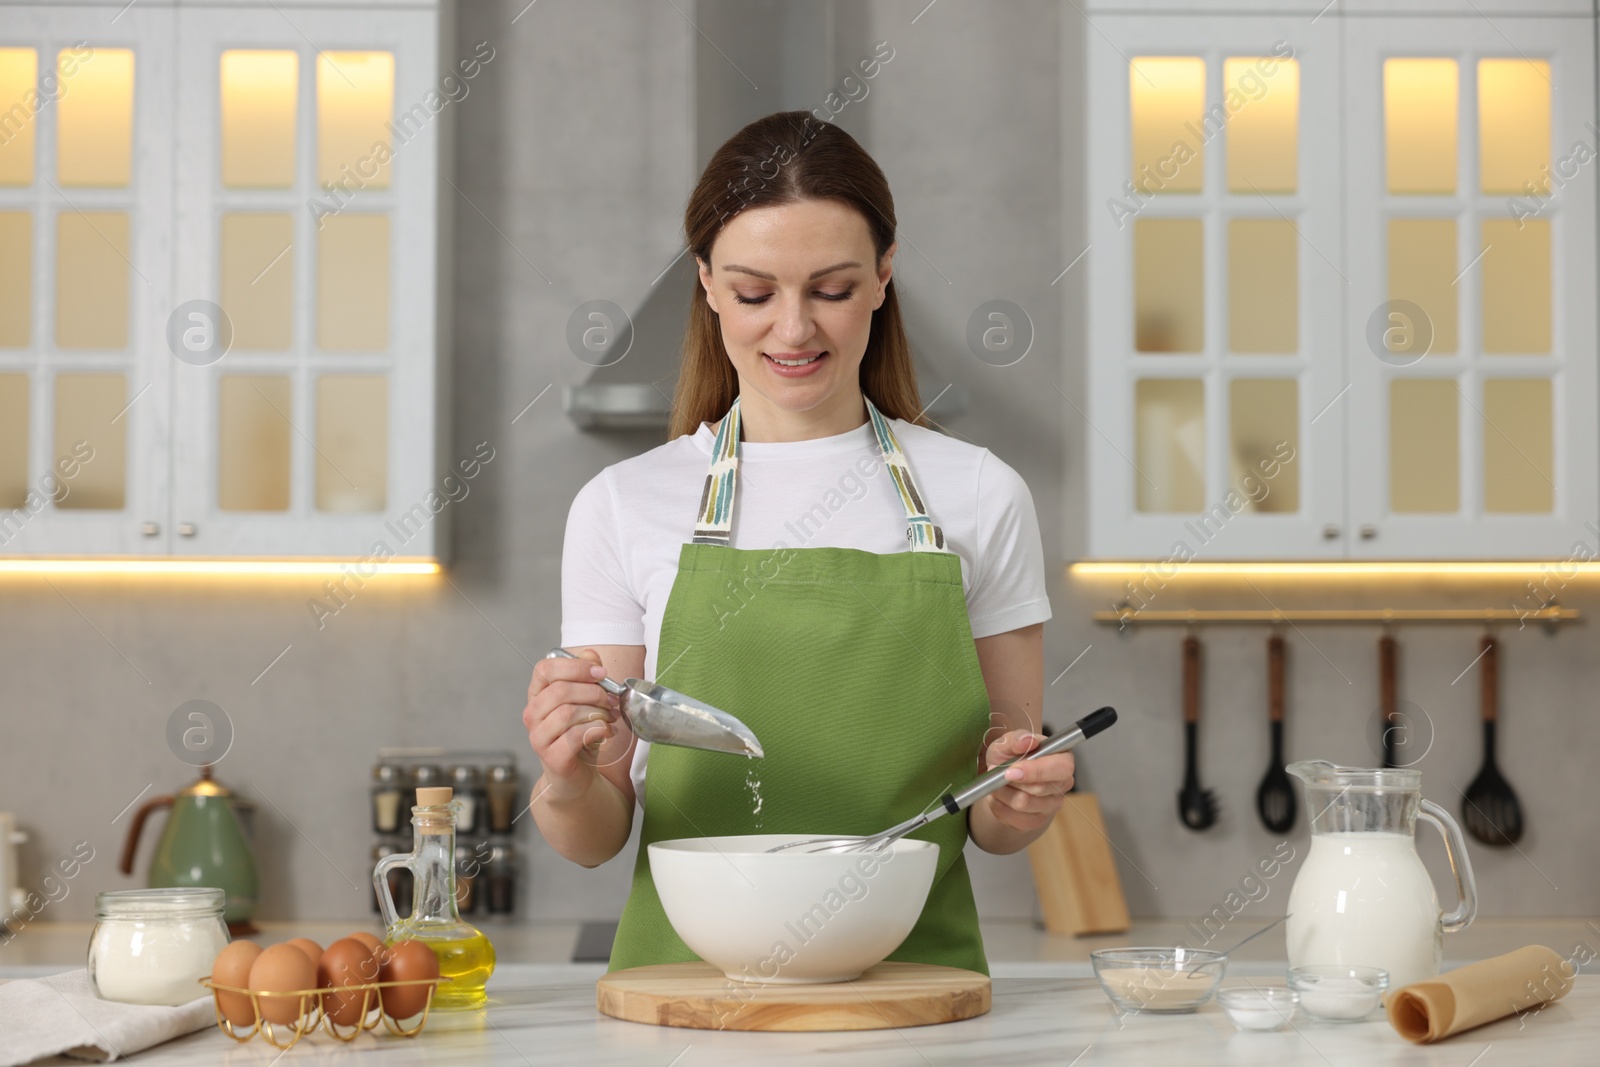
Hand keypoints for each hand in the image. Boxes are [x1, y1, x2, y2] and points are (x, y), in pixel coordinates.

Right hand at [522, 648, 625, 799]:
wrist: (577, 777)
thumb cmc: (580, 735)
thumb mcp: (586, 701)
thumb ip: (587, 675)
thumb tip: (591, 655)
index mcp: (538, 695)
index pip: (546, 669)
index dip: (576, 667)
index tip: (601, 673)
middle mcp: (532, 715)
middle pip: (559, 691)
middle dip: (593, 692)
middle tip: (611, 700)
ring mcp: (538, 737)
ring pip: (567, 713)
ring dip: (596, 712)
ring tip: (610, 717)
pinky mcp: (551, 758)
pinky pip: (574, 736)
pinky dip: (597, 730)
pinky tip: (607, 732)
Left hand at [980, 730, 1074, 832]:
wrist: (1000, 780)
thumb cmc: (1009, 757)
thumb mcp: (1008, 743)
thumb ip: (1017, 738)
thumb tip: (1027, 741)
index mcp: (1063, 759)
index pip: (1060, 768)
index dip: (1036, 771)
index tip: (1011, 771)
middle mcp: (1063, 783)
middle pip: (1040, 789)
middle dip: (1013, 782)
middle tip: (997, 774)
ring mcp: (1052, 805)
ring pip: (1024, 804)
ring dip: (1003, 793)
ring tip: (996, 783)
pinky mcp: (1037, 821)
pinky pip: (1015, 818)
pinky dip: (999, 807)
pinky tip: (998, 797)